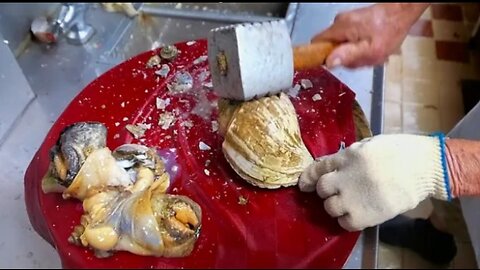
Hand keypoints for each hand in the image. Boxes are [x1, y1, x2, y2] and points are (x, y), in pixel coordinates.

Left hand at [298, 134, 448, 231]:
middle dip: (326, 191)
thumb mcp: (369, 145)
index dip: (308, 177)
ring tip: (349, 203)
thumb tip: (334, 165)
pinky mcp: (366, 215)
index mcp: (348, 156)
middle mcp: (346, 176)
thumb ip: (349, 155)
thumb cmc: (400, 151)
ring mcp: (354, 197)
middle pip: (322, 189)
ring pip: (330, 207)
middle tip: (337, 192)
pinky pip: (345, 223)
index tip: (304, 184)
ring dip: (336, 206)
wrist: (425, 167)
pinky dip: (347, 220)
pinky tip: (357, 214)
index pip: (318, 167)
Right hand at [312, 3, 428, 67]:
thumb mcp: (370, 50)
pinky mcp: (352, 22)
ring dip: (352, 53)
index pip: (316, 44)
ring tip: (368, 53)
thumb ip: (349, 56)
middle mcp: (339, 22)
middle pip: (329, 46)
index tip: (333, 64)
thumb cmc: (389, 30)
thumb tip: (329, 62)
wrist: (401, 12)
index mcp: (340, 28)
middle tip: (360, 60)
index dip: (320, 56)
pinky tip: (370, 47)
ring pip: (340, 44)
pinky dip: (358, 46)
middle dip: (343, 57)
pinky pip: (348, 39)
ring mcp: (345, 21)